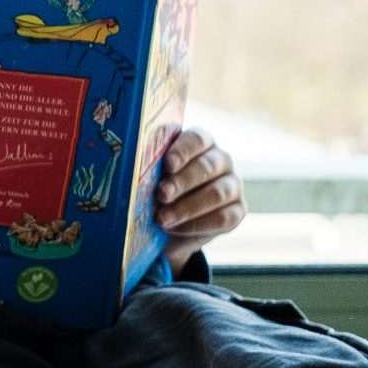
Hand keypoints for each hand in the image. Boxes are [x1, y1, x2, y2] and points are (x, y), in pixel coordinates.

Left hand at [158, 127, 245, 268]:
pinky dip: (197, 225)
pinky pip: (224, 217)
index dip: (183, 150)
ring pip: (217, 193)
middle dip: (182, 182)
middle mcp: (220, 160)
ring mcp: (233, 185)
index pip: (197, 139)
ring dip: (187, 207)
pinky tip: (175, 229)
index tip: (168, 164)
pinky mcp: (238, 211)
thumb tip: (129, 173)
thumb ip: (146, 170)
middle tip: (161, 195)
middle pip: (207, 166)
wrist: (169, 223)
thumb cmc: (154, 190)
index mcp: (198, 143)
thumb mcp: (149, 178)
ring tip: (162, 219)